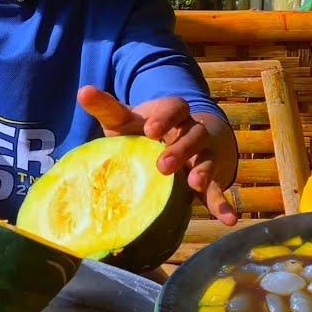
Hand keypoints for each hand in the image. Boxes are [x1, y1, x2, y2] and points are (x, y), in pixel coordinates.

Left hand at [77, 86, 238, 225]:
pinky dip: (222, 204)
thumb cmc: (141, 129)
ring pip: (206, 158)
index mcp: (172, 112)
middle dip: (180, 148)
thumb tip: (83, 91)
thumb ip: (106, 107)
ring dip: (203, 171)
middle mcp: (191, 131)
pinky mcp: (206, 179)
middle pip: (193, 134)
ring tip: (194, 184)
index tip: (151, 130)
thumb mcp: (125, 118)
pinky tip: (229, 219)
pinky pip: (217, 190)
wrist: (168, 142)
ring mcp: (201, 155)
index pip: (175, 108)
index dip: (165, 118)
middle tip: (163, 165)